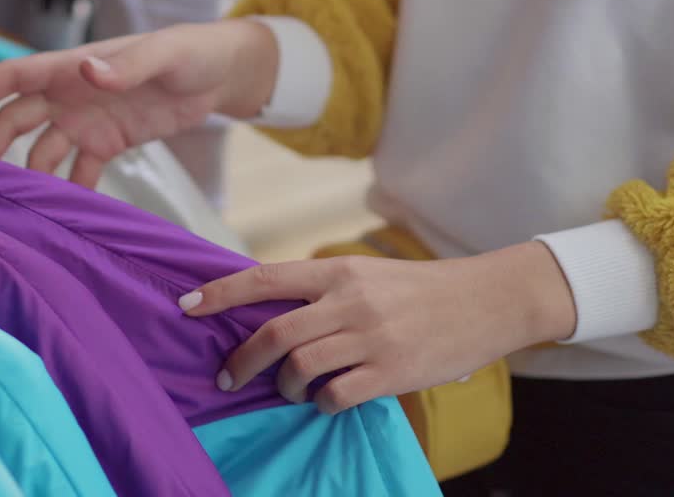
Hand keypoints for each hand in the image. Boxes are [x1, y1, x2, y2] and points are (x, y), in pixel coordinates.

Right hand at [0, 21, 279, 188]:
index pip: (14, 77)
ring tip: (13, 206)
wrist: (222, 73)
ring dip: (27, 173)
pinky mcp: (109, 142)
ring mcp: (88, 119)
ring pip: (42, 149)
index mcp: (74, 66)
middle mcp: (71, 93)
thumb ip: (127, 65)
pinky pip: (79, 169)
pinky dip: (69, 189)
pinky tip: (60, 214)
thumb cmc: (192, 51)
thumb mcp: (163, 55)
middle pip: (18, 119)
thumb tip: (88, 71)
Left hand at [178, 242, 577, 413]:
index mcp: (338, 270)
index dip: (221, 292)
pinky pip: (335, 395)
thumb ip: (323, 291)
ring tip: (289, 390)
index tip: (187, 305)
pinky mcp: (390, 371)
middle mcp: (349, 300)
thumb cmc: (420, 291)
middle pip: (274, 330)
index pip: (266, 277)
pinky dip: (321, 403)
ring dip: (284, 385)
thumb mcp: (367, 276)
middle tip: (227, 377)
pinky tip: (326, 401)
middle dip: (242, 358)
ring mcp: (370, 336)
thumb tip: (270, 317)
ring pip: (300, 366)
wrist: (486, 300)